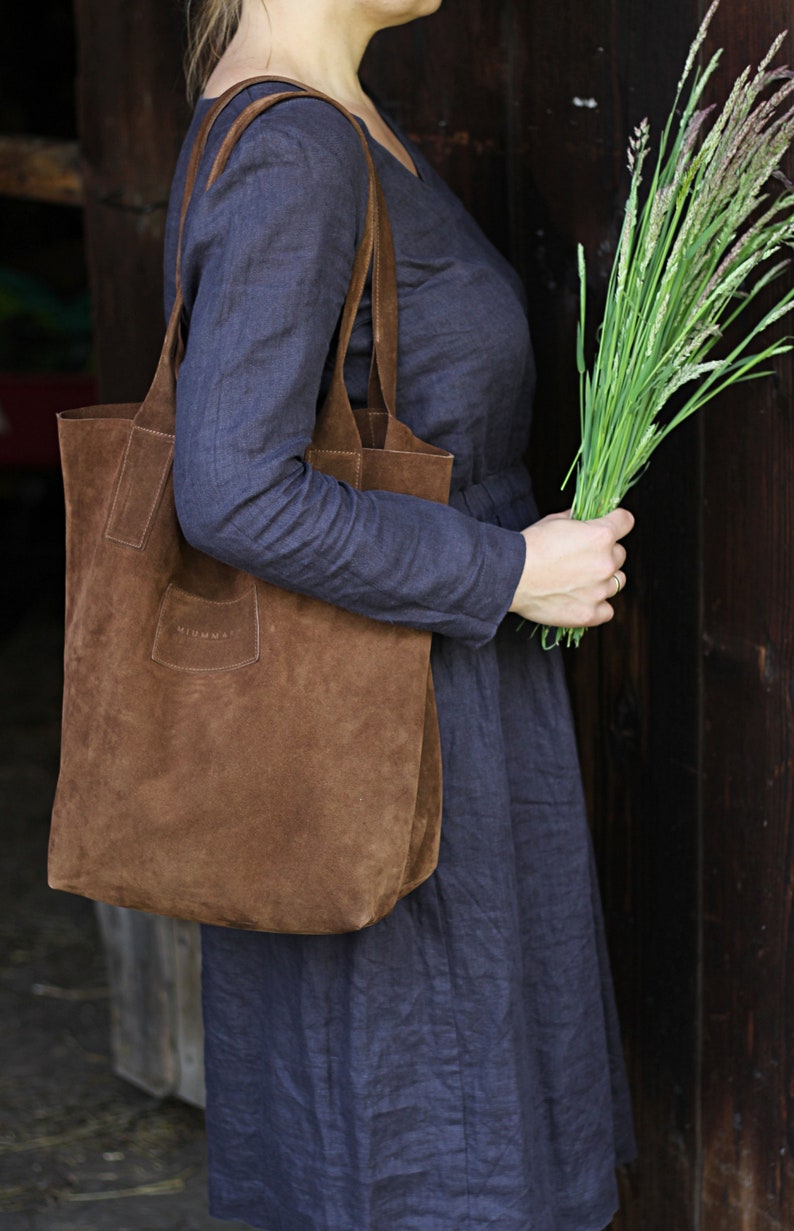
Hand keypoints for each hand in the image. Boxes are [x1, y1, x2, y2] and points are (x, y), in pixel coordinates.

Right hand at [509, 507, 634, 628]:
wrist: (509, 576)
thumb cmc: (528, 546)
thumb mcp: (553, 521)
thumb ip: (575, 520)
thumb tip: (582, 519)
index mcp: (601, 535)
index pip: (626, 521)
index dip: (617, 521)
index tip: (611, 525)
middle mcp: (606, 562)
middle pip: (620, 554)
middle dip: (605, 553)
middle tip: (582, 558)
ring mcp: (599, 590)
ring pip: (618, 582)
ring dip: (604, 579)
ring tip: (580, 580)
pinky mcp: (589, 613)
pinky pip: (607, 610)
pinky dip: (597, 606)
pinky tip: (582, 600)